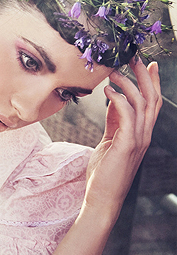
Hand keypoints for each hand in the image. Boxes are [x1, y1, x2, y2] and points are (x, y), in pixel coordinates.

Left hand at [85, 57, 160, 213]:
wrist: (101, 197)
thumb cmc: (105, 170)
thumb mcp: (111, 140)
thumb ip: (115, 122)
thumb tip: (113, 101)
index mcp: (141, 133)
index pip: (152, 103)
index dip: (152, 82)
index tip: (148, 63)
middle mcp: (144, 135)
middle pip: (151, 99)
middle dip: (145, 76)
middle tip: (134, 58)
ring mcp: (137, 141)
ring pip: (140, 105)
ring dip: (128, 85)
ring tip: (113, 73)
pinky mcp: (126, 146)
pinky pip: (127, 118)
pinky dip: (119, 102)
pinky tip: (107, 92)